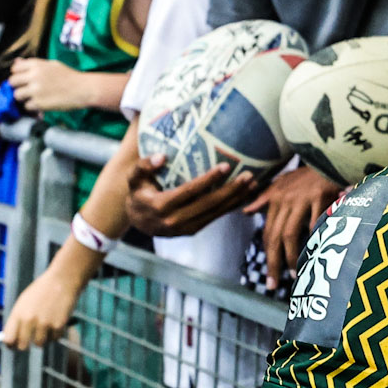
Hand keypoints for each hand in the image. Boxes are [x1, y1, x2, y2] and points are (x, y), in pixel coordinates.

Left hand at [4, 265, 85, 348]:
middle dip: (25, 345)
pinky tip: (56, 321)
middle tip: (29, 341)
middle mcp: (29, 320)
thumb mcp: (24, 302)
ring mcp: (44, 323)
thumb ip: (17, 320)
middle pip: (22, 346)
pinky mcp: (59, 325)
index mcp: (18, 314)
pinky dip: (55, 334)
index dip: (10, 345)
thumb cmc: (41, 291)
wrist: (62, 280)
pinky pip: (54, 338)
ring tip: (45, 327)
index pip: (8, 339)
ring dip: (42, 339)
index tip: (13, 345)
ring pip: (40, 344)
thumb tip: (12, 339)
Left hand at [9, 58, 89, 112]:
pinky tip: (42, 103)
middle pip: (12, 82)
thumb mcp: (52, 65)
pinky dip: (33, 106)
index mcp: (37, 65)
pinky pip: (27, 106)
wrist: (84, 89)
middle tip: (27, 90)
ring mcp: (36, 90)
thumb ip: (33, 64)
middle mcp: (34, 76)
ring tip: (35, 97)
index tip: (24, 79)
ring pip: (17, 95)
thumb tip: (16, 62)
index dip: (18, 75)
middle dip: (18, 86)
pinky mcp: (39, 103)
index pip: (15, 69)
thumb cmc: (70, 77)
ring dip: (24, 98)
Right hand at [125, 154, 258, 237]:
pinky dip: (231, 207)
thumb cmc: (138, 193)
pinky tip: (246, 195)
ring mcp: (186, 228)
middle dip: (231, 190)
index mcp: (160, 206)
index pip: (189, 191)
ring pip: (216, 213)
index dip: (208, 179)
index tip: (226, 166)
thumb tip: (162, 157)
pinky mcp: (194, 230)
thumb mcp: (134, 179)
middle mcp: (174, 220)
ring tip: (254, 184)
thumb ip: (144, 166)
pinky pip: (216, 217)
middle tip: (249, 175)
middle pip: (208, 204)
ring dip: (236, 199)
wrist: (138, 222)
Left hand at [245, 167, 342, 290]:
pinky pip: (315, 221)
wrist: (328, 155)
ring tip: (294, 274)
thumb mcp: (282, 181)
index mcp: (276, 199)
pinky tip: (316, 253)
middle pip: (275, 237)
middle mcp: (285, 200)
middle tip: (273, 285)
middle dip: (273, 263)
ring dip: (291, 256)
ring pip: (290, 232)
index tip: (270, 277)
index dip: (268, 255)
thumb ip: (264, 197)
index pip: (268, 232)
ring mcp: (302, 199)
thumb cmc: (308, 172)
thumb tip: (245, 211)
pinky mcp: (320, 196)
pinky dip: (314, 237)